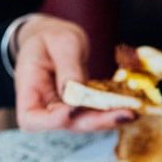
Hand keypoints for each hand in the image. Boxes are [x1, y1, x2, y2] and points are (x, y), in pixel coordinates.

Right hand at [13, 14, 136, 131]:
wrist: (55, 39)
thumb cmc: (51, 37)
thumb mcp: (60, 41)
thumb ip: (68, 65)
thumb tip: (75, 92)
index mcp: (29, 89)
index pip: (31, 118)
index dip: (51, 121)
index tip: (71, 110)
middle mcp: (46, 106)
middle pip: (66, 125)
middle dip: (95, 122)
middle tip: (124, 114)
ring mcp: (65, 110)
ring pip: (86, 123)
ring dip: (109, 119)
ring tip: (133, 112)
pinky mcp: (82, 109)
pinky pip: (96, 114)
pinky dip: (113, 111)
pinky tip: (132, 107)